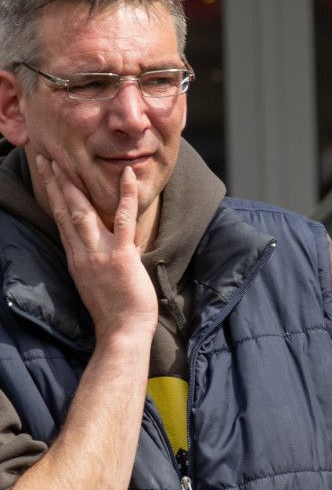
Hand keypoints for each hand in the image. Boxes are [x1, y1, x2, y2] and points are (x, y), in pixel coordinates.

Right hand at [35, 153, 154, 341]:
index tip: (47, 174)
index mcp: (76, 256)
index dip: (53, 195)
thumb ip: (95, 259)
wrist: (121, 331)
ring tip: (66, 160)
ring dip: (74, 184)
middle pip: (64, 210)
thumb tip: (101, 244)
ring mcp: (99, 252)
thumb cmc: (115, 310)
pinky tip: (129, 176)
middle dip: (54, 182)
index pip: (60, 219)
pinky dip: (125, 196)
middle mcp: (82, 251)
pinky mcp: (121, 255)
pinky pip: (124, 220)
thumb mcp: (97, 280)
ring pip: (83, 211)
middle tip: (45, 157)